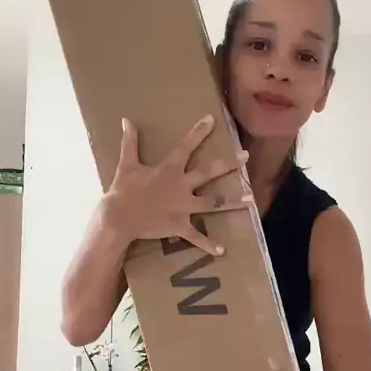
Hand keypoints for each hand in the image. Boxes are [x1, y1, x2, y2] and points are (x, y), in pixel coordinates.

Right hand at [103, 115, 251, 255]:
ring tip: (250, 200)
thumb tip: (126, 120)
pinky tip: (222, 250)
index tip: (211, 119)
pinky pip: (196, 237)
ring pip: (213, 203)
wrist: (119, 217)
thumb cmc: (123, 191)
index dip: (199, 131)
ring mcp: (183, 207)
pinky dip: (208, 245)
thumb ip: (130, 142)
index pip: (187, 146)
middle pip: (209, 172)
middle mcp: (181, 186)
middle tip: (246, 157)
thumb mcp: (126, 164)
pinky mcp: (179, 226)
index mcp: (169, 169)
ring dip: (232, 202)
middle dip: (229, 164)